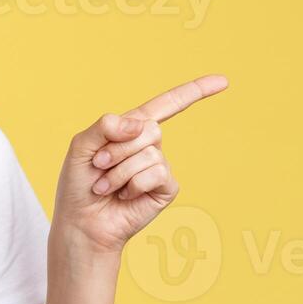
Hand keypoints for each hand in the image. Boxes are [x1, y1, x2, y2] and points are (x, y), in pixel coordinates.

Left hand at [54, 74, 229, 255]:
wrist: (82, 222)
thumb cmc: (78, 184)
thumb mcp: (81, 146)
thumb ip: (106, 126)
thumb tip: (141, 125)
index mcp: (131, 128)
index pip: (167, 104)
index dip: (195, 91)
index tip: (223, 81)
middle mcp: (149, 144)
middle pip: (149, 128)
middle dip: (117, 149)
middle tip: (99, 167)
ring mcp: (160, 166)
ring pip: (150, 153)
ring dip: (120, 172)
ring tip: (106, 185)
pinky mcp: (166, 188)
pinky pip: (157, 173)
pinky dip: (134, 185)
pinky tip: (125, 196)